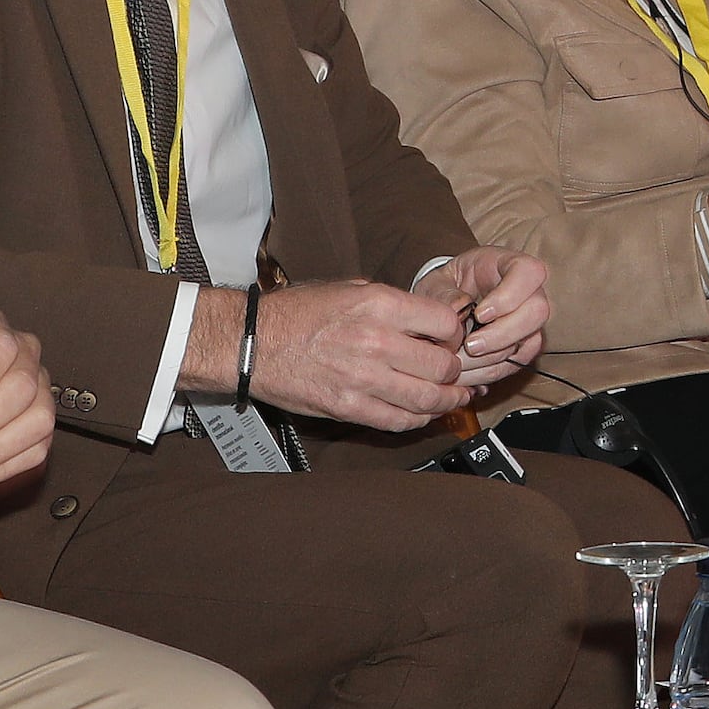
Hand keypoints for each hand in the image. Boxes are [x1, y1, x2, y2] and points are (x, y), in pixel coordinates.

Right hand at [214, 276, 468, 430]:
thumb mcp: (350, 288)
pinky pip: (399, 421)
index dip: (454, 332)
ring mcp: (364, 379)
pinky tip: (422, 414)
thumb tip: (426, 319)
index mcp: (380, 305)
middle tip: (454, 371)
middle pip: (442, 365)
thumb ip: (391, 303)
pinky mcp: (349, 408)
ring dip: (447, 401)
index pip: (445, 323)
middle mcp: (377, 341)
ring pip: (428, 399)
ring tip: (454, 398)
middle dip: (454, 370)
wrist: (253, 342)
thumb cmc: (298, 312)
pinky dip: (418, 420)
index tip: (451, 338)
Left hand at [415, 250, 550, 390]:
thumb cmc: (445, 288)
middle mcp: (528, 292)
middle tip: (470, 346)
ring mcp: (529, 321)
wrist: (446, 307)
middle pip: (537, 312)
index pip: (528, 272)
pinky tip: (466, 372)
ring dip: (492, 359)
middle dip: (502, 335)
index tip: (480, 313)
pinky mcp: (523, 347)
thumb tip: (459, 309)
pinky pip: (517, 364)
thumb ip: (444, 293)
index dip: (509, 296)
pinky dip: (490, 372)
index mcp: (507, 265)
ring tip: (459, 363)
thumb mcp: (436, 283)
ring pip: (530, 343)